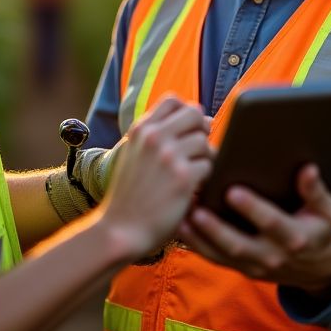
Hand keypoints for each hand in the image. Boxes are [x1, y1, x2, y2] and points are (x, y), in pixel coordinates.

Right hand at [99, 96, 212, 258]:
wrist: (120, 230)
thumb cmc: (130, 195)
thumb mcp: (133, 155)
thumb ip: (159, 135)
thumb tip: (203, 118)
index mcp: (141, 129)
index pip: (173, 100)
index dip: (185, 113)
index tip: (186, 132)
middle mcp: (154, 137)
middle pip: (195, 114)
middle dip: (201, 131)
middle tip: (196, 152)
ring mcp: (169, 156)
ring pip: (205, 141)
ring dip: (204, 158)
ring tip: (193, 175)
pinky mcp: (183, 178)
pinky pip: (210, 165)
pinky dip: (206, 178)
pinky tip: (194, 189)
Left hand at [179, 164, 330, 295]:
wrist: (315, 267)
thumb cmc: (317, 228)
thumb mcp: (326, 210)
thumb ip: (315, 191)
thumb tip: (307, 169)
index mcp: (294, 237)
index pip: (272, 223)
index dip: (253, 208)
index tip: (233, 190)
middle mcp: (272, 255)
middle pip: (239, 244)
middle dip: (217, 228)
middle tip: (197, 208)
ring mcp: (253, 265)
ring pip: (221, 254)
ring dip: (199, 237)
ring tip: (181, 216)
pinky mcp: (239, 267)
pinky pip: (214, 258)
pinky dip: (195, 244)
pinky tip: (180, 226)